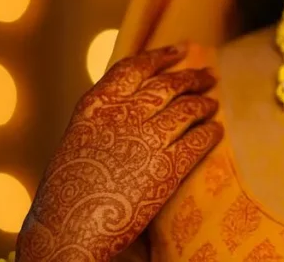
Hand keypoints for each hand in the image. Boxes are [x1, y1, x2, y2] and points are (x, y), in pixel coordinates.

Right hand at [16, 44, 222, 261]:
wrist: (67, 233)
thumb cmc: (67, 195)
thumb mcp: (77, 143)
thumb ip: (104, 121)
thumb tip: (132, 108)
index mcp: (95, 107)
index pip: (134, 68)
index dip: (161, 56)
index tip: (181, 50)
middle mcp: (123, 116)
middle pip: (167, 85)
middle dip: (191, 77)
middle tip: (208, 75)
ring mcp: (146, 140)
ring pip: (186, 110)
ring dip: (204, 104)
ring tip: (213, 104)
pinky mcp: (167, 167)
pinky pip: (198, 141)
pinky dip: (210, 134)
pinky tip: (216, 132)